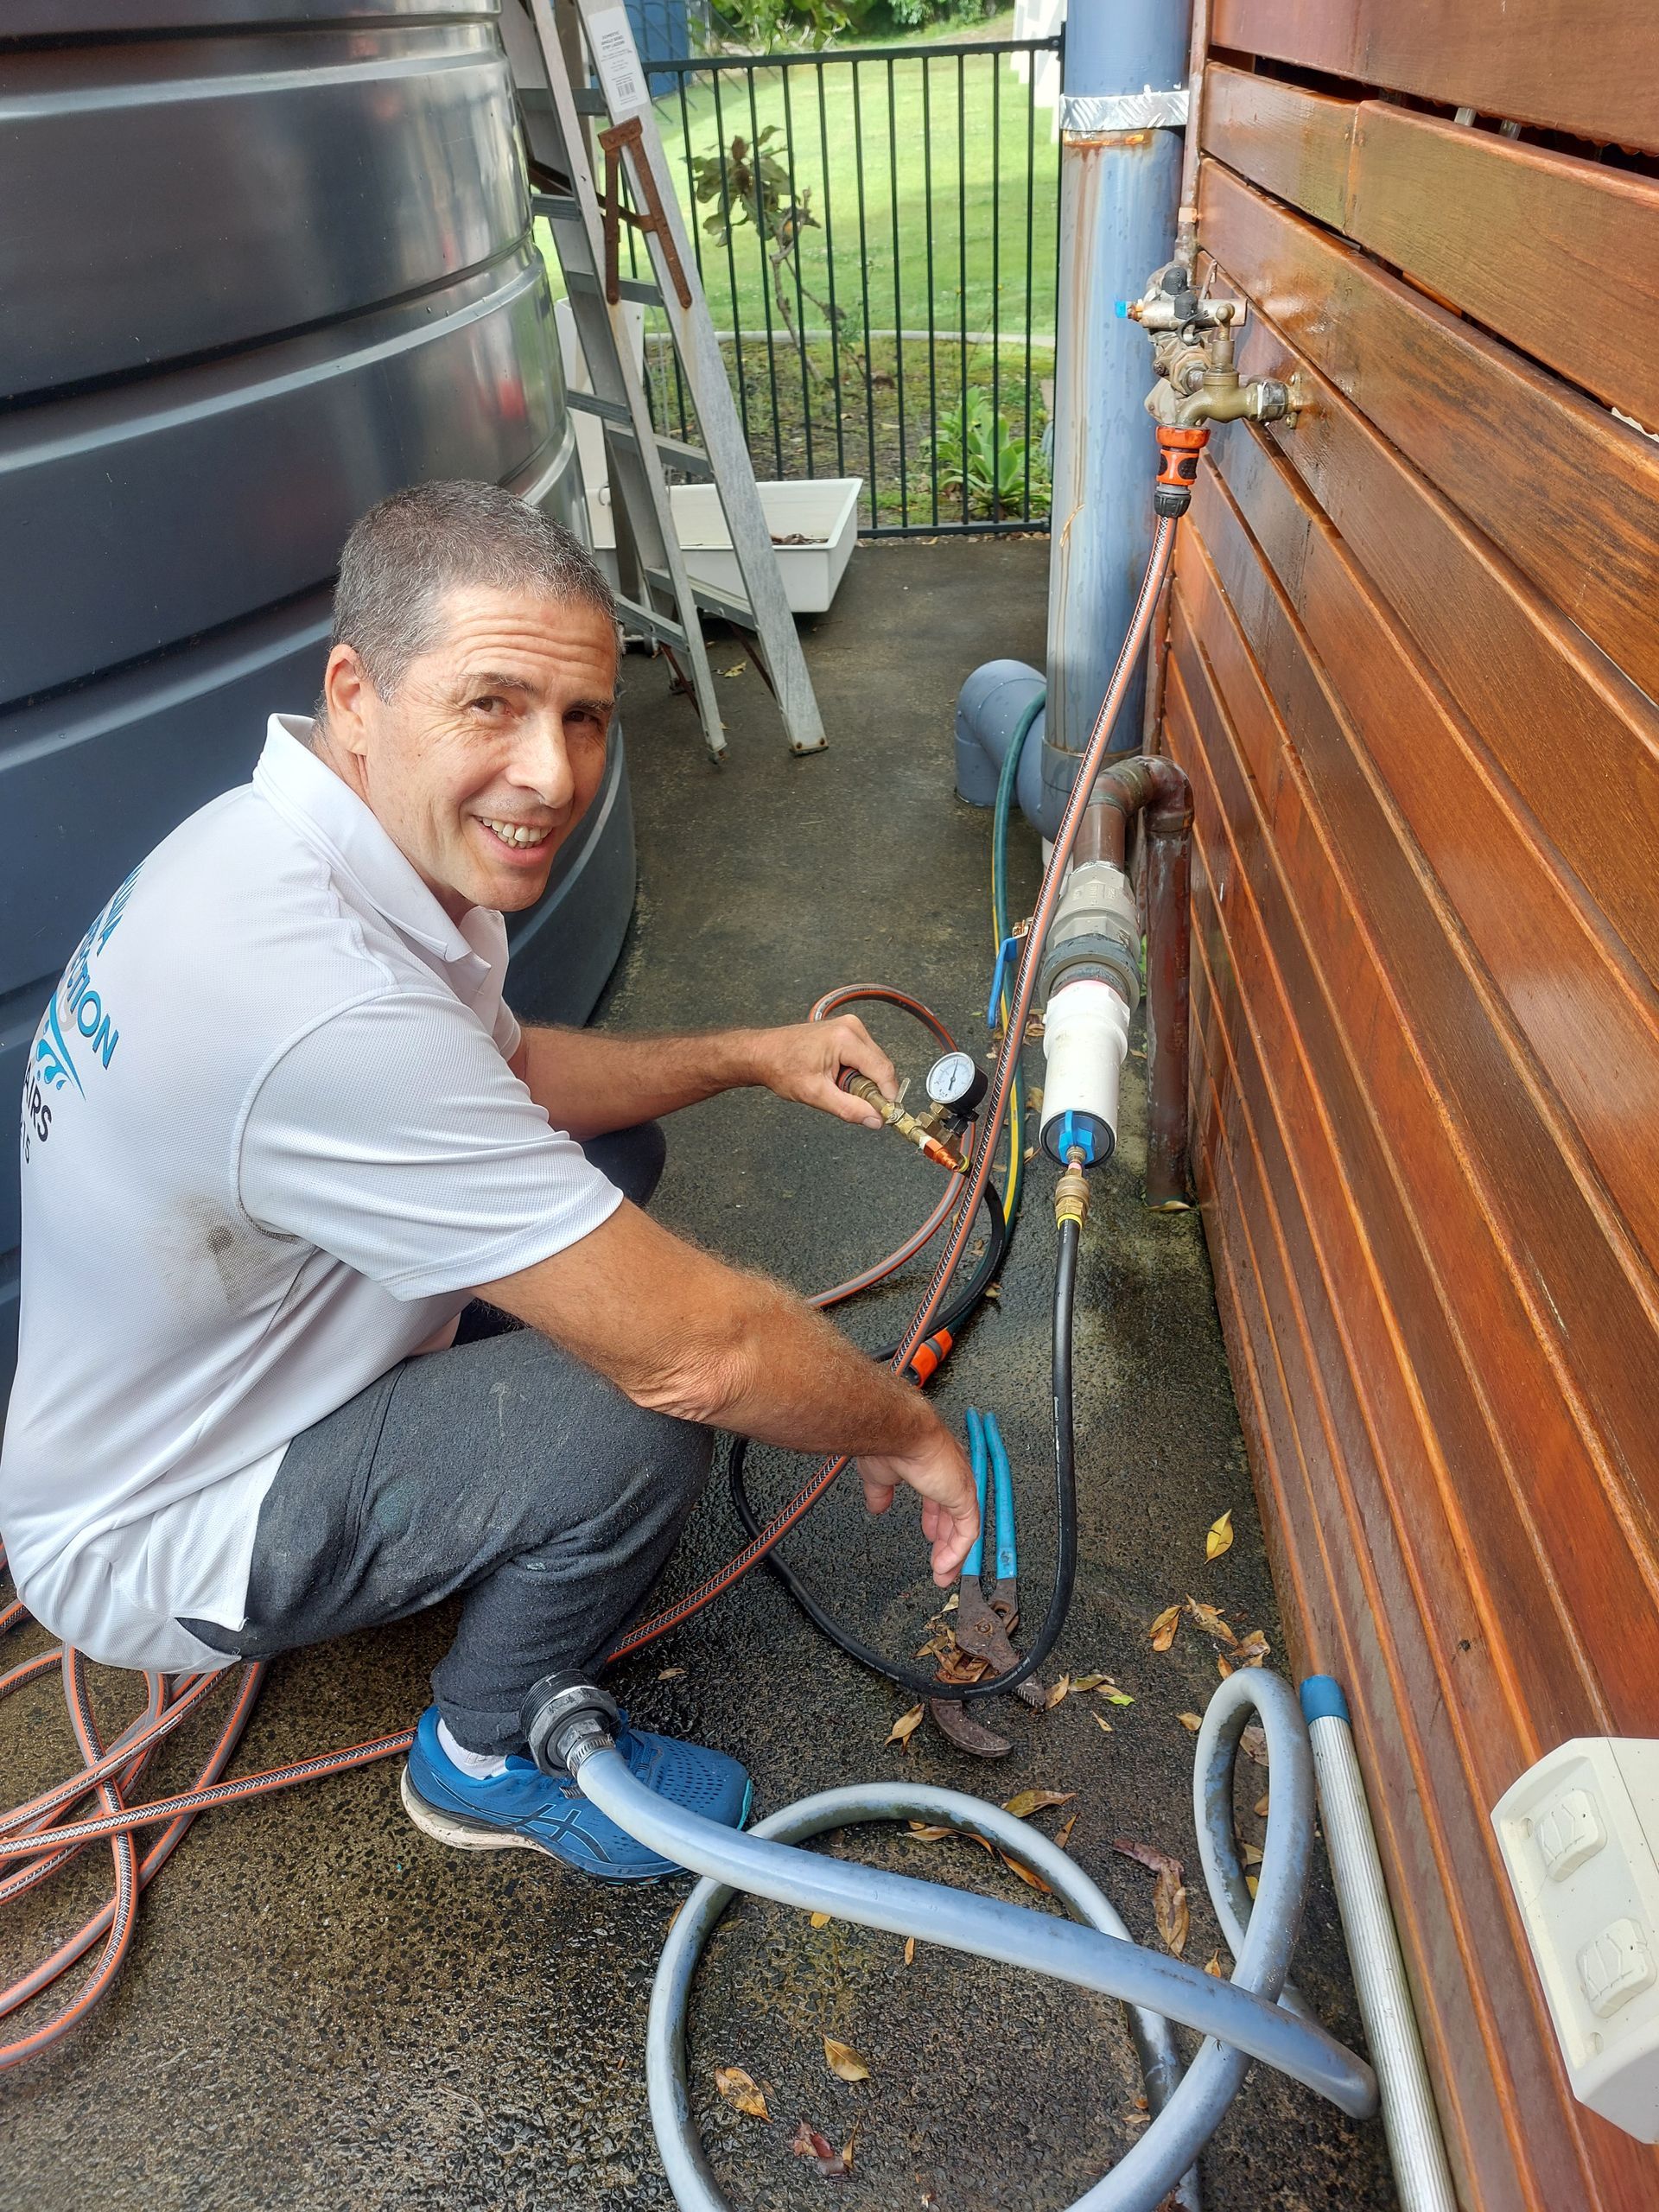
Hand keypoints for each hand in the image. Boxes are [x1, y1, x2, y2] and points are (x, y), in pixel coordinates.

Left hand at [751, 1015, 897, 1131]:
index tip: (886, 1114)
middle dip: (872, 1089)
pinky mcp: (847, 1032)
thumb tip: (875, 1119)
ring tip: (837, 1087)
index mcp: (845, 1039)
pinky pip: (865, 1057)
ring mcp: (850, 1027)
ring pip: (874, 1063)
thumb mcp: (816, 1094)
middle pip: (881, 1066)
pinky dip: (857, 1073)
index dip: (888, 1095)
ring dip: (863, 1081)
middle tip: (852, 1103)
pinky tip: (837, 1078)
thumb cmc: (782, 1067)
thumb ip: (849, 1109)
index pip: (883, 1071)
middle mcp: (852, 1028)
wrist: (763, 1053)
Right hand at [856, 1420, 978, 1586]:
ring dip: (953, 1554)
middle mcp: (951, 1476)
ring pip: (964, 1528)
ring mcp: (960, 1486)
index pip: (941, 1501)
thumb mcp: (879, 1476)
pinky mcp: (964, 1497)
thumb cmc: (890, 1442)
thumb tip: (876, 1507)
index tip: (931, 1537)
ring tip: (943, 1574)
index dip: (936, 1522)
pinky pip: (967, 1532)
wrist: (897, 1432)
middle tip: (939, 1564)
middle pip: (955, 1517)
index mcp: (933, 1468)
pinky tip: (944, 1566)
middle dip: (946, 1543)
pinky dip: (956, 1552)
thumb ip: (881, 1493)